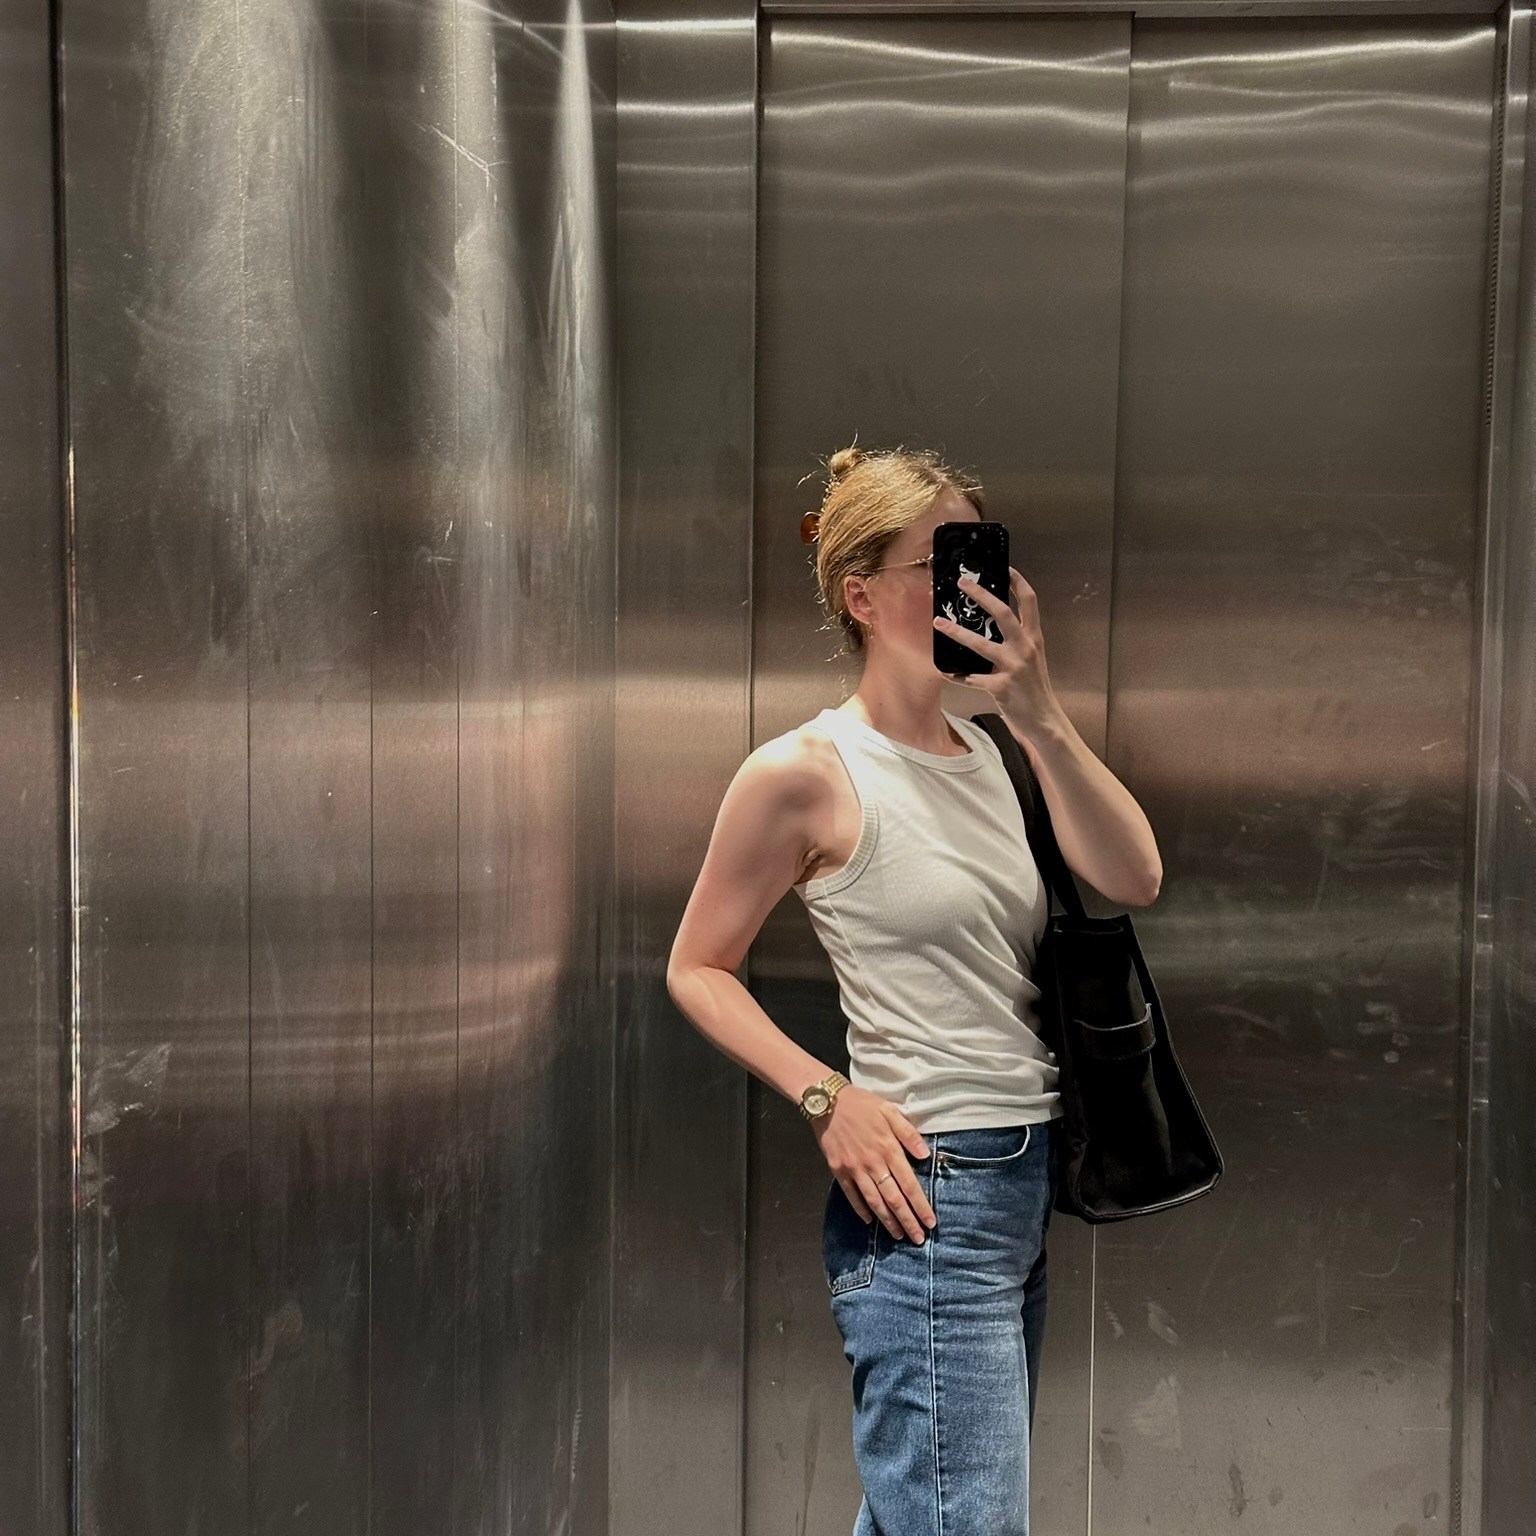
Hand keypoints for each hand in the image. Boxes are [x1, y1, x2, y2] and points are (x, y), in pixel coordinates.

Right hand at [813, 1085, 936, 1242]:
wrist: (827, 1100)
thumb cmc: (862, 1104)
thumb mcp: (890, 1110)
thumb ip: (908, 1133)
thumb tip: (925, 1155)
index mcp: (889, 1149)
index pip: (909, 1184)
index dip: (920, 1205)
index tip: (930, 1222)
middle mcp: (873, 1163)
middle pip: (893, 1198)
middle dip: (908, 1221)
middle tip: (918, 1239)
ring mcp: (854, 1169)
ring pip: (874, 1201)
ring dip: (888, 1221)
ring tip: (898, 1235)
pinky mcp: (838, 1170)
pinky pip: (851, 1195)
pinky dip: (861, 1209)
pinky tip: (870, 1221)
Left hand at [934, 566, 1059, 735]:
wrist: (1045, 721)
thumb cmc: (1036, 690)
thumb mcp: (1032, 660)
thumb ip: (1017, 643)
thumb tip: (993, 629)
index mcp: (1034, 639)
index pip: (1029, 602)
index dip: (1018, 581)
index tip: (1004, 567)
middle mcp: (1025, 648)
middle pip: (1002, 613)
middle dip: (980, 595)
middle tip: (962, 583)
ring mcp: (1013, 667)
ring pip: (979, 643)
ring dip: (956, 632)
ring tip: (938, 622)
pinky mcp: (1000, 687)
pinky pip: (971, 678)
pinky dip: (956, 675)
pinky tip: (945, 672)